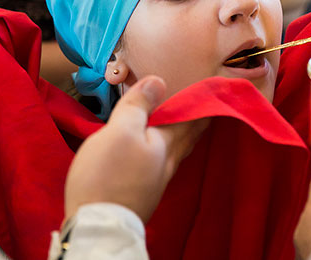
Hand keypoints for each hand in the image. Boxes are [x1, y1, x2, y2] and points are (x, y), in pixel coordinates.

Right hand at [64, 76, 203, 223]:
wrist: (96, 229)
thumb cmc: (107, 177)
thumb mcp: (120, 131)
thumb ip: (139, 106)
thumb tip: (158, 82)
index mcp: (166, 144)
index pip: (190, 116)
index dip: (200, 101)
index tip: (213, 89)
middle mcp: (166, 164)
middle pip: (186, 136)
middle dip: (196, 119)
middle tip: (206, 105)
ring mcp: (155, 182)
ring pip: (175, 152)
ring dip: (182, 135)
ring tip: (185, 124)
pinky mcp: (141, 195)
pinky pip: (161, 165)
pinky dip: (165, 150)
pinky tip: (157, 153)